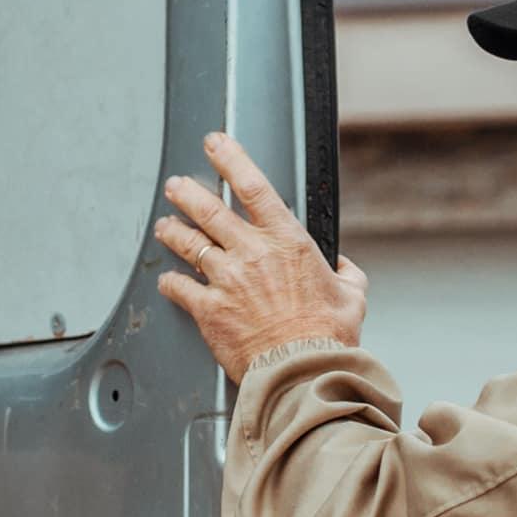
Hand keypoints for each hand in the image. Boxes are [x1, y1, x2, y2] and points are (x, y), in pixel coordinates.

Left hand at [152, 133, 367, 376]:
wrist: (303, 371)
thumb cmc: (328, 336)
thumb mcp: (352, 295)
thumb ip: (345, 273)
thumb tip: (342, 267)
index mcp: (286, 241)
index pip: (252, 185)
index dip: (230, 158)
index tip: (216, 145)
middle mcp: (252, 253)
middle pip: (208, 208)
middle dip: (187, 192)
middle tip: (177, 185)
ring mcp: (226, 279)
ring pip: (188, 242)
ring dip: (172, 230)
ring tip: (164, 225)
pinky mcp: (209, 309)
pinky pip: (179, 288)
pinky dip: (169, 282)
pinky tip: (166, 280)